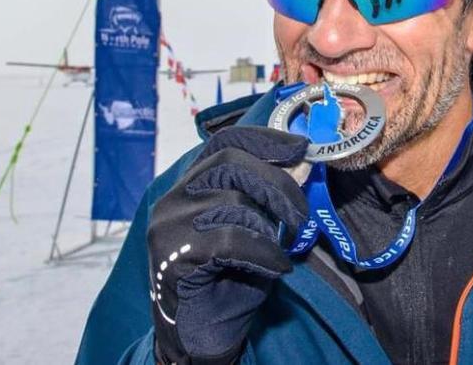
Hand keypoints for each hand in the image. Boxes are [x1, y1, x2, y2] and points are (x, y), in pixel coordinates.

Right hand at [147, 126, 309, 363]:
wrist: (201, 333)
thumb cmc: (229, 279)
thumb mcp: (257, 229)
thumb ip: (271, 198)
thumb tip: (303, 163)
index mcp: (190, 184)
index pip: (224, 142)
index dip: (264, 139)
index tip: (301, 148)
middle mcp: (173, 198)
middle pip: (230, 163)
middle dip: (275, 183)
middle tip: (300, 214)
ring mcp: (169, 225)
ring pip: (232, 201)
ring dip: (269, 225)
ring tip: (280, 247)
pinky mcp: (174, 254)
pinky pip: (230, 239)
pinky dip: (263, 251)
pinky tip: (274, 267)